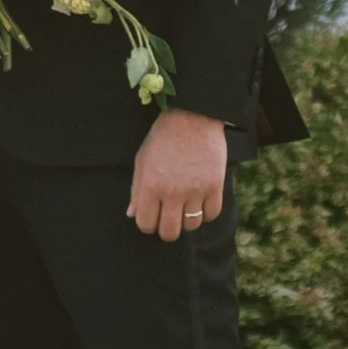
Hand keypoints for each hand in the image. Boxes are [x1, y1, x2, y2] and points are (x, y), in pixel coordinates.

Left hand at [127, 107, 228, 241]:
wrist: (193, 116)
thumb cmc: (163, 137)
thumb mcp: (142, 160)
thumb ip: (136, 190)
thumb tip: (132, 214)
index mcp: (150, 185)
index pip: (146, 224)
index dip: (147, 224)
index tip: (151, 218)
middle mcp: (172, 192)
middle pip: (169, 232)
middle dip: (166, 230)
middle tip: (168, 218)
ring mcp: (195, 191)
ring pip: (191, 225)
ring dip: (187, 220)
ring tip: (185, 207)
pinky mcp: (215, 186)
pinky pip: (211, 214)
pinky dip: (206, 212)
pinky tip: (200, 201)